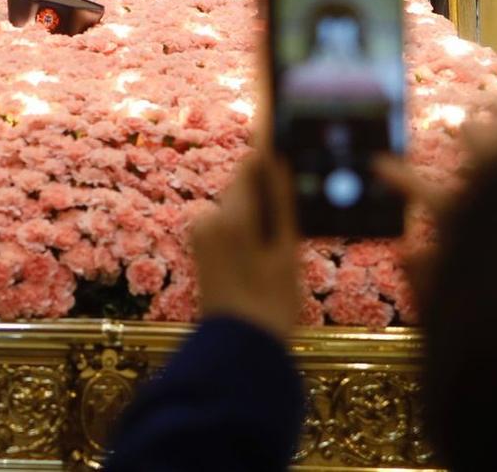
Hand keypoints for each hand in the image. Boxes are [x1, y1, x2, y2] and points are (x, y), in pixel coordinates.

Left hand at [190, 148, 299, 338]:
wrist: (236, 351)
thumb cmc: (269, 304)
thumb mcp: (286, 252)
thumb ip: (281, 202)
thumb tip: (279, 159)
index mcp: (229, 215)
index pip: (250, 163)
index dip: (271, 155)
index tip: (291, 146)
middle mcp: (207, 216)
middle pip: (243, 185)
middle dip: (267, 192)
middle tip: (296, 212)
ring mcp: (200, 232)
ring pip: (237, 205)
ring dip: (257, 213)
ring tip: (279, 244)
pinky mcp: (200, 245)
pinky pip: (228, 223)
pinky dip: (246, 229)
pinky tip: (263, 254)